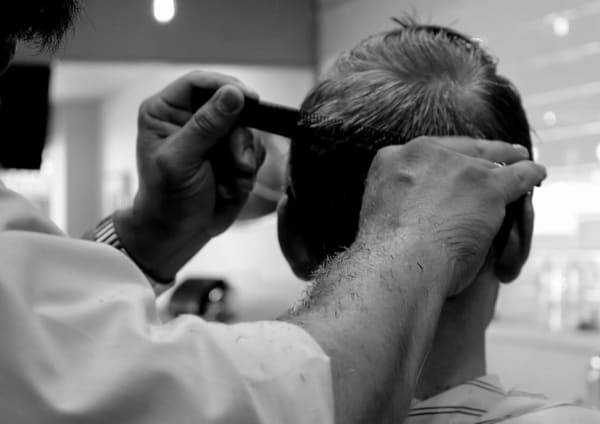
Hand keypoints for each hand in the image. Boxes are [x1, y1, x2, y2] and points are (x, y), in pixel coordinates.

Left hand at [115, 71, 264, 280]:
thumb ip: (206, 126)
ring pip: (247, 130)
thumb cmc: (168, 198)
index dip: (225, 86)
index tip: (250, 99)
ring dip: (244, 159)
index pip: (199, 83)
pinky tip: (232, 186)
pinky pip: (254, 150)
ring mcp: (214, 136)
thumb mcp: (181, 160)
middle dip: (238, 137)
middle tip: (238, 162)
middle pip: (231, 106)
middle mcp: (191, 118)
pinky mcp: (232, 154)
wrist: (180, 232)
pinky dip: (248, 171)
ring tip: (232, 181)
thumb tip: (233, 93)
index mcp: (166, 111)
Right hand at [357, 136, 545, 295]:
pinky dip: (530, 174)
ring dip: (507, 162)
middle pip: (459, 149)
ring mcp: (458, 167)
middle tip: (496, 154)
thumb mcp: (379, 209)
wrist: (396, 263)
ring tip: (520, 162)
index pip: (426, 152)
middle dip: (479, 152)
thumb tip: (416, 208)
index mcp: (391, 158)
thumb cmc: (384, 253)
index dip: (443, 159)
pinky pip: (518, 174)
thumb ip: (399, 198)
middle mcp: (423, 153)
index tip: (451, 164)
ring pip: (490, 160)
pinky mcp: (488, 186)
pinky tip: (537, 174)